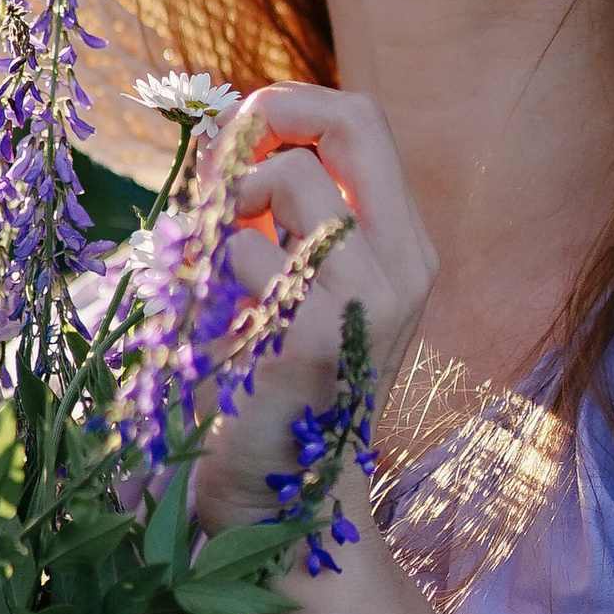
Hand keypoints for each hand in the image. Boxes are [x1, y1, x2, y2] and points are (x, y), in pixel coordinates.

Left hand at [193, 85, 436, 536]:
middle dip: (269, 119)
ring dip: (227, 205)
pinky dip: (208, 274)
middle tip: (218, 164)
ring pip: (288, 180)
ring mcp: (367, 302)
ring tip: (212, 266)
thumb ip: (285, 216)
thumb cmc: (272, 390)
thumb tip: (232, 133)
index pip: (363, 121)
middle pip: (348, 123)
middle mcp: (404, 268)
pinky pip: (243, 251)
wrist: (281, 507)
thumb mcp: (298, 288)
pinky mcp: (313, 338)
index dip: (292, 106)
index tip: (237, 135)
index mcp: (405, 250)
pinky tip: (214, 324)